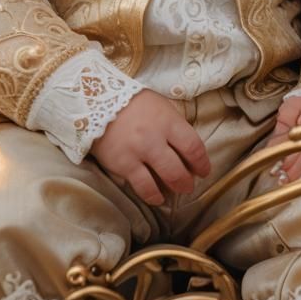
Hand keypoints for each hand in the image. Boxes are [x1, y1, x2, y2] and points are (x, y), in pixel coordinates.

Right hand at [90, 89, 210, 204]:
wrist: (96, 102)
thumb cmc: (132, 102)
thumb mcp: (160, 105)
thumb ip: (174, 123)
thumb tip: (187, 144)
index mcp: (168, 120)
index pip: (194, 146)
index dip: (202, 162)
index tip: (204, 170)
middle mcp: (156, 137)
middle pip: (181, 166)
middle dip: (189, 179)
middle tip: (190, 184)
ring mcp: (139, 152)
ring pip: (166, 178)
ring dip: (176, 188)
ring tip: (178, 190)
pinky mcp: (123, 164)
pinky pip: (143, 186)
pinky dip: (153, 195)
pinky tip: (157, 197)